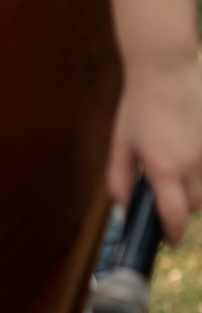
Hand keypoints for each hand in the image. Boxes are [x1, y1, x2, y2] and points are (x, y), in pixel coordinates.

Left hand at [112, 60, 201, 242]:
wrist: (167, 71)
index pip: (174, 216)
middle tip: (163, 205)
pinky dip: (198, 173)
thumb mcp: (121, 142)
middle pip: (193, 208)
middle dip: (179, 212)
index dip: (171, 235)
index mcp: (164, 169)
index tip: (166, 242)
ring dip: (190, 193)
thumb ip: (119, 176)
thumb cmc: (139, 106)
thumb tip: (121, 204)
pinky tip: (182, 155)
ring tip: (171, 178)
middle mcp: (192, 166)